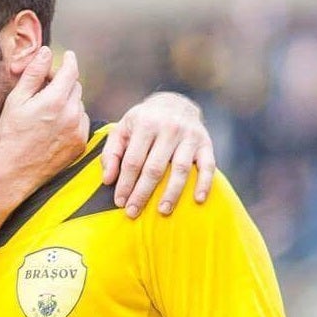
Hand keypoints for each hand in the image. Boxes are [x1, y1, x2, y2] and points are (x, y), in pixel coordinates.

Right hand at [0, 47, 87, 187]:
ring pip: (80, 105)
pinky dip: (73, 120)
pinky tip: (54, 127)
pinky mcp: (80, 144)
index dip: (69, 61)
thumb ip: (34, 74)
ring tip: (47, 113)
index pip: (71, 71)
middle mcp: (71, 114)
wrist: (13, 170)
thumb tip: (46, 53)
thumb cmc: (10, 135)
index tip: (68, 56)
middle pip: (76, 86)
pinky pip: (82, 123)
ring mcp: (78, 131)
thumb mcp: (16, 100)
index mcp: (54, 100)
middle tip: (46, 88)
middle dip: (64, 83)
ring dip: (68, 102)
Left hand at [102, 91, 215, 217]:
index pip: (133, 161)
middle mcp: (169, 128)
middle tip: (133, 213)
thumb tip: (107, 180)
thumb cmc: (143, 122)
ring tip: (163, 211)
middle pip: (154, 168)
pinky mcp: (206, 143)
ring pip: (180, 169)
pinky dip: (204, 183)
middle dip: (143, 193)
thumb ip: (111, 153)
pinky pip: (208, 166)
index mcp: (145, 123)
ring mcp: (189, 136)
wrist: (175, 103)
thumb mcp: (122, 130)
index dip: (125, 183)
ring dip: (171, 193)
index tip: (120, 202)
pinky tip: (198, 200)